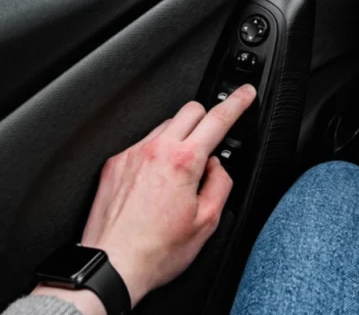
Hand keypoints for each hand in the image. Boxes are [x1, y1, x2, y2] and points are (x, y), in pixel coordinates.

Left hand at [33, 84, 256, 312]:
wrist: (113, 265)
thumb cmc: (156, 251)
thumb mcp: (207, 222)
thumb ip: (221, 184)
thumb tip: (218, 167)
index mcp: (183, 162)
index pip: (217, 119)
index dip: (237, 102)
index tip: (245, 94)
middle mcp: (155, 151)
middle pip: (190, 110)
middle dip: (206, 119)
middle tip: (212, 142)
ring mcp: (132, 154)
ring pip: (164, 127)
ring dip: (178, 139)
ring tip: (179, 176)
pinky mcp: (115, 164)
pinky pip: (142, 145)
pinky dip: (155, 155)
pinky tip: (155, 185)